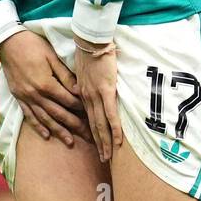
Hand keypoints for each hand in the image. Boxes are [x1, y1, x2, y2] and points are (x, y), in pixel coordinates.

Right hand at [0, 31, 91, 145]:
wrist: (8, 42)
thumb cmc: (32, 45)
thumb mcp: (52, 57)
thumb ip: (65, 76)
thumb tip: (79, 91)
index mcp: (46, 84)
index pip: (68, 101)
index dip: (81, 108)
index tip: (92, 114)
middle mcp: (35, 94)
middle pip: (59, 114)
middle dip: (75, 126)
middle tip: (88, 136)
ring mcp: (26, 97)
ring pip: (45, 119)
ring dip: (58, 131)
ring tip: (70, 142)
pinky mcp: (18, 97)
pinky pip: (29, 115)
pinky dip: (38, 126)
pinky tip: (46, 135)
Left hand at [73, 35, 122, 161]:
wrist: (92, 40)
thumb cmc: (90, 52)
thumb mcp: (84, 71)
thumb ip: (84, 84)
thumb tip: (83, 92)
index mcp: (82, 94)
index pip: (88, 118)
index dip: (92, 134)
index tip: (96, 146)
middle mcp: (87, 98)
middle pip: (93, 126)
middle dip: (98, 144)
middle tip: (103, 159)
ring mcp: (96, 95)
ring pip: (101, 124)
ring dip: (105, 142)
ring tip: (108, 156)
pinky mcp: (107, 91)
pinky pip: (111, 114)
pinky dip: (115, 129)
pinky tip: (118, 141)